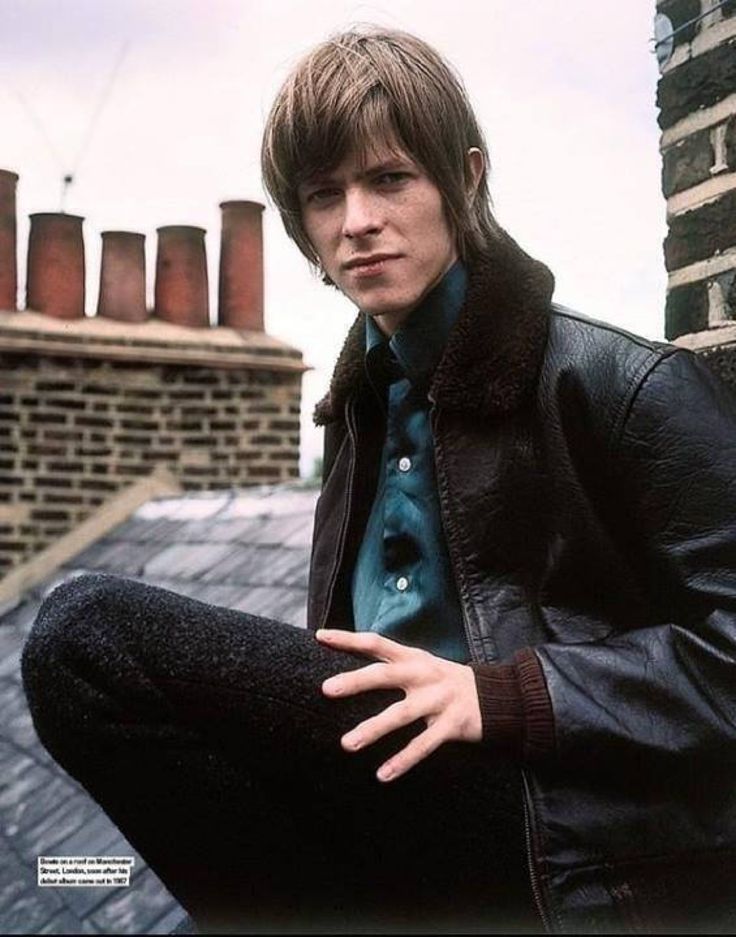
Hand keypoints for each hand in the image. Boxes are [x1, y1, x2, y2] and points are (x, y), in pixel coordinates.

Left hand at [316, 629, 481, 782]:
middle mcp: (423, 675)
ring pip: (400, 715)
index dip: (349, 639)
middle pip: (384, 675)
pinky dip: (403, 760)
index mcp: (413, 657)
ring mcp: (438, 700)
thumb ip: (391, 664)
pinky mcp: (451, 725)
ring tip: (347, 744)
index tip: (321, 636)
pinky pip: (423, 745)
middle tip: (326, 689)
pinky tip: (383, 774)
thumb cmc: (446, 682)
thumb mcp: (421, 664)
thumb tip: (352, 665)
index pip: (376, 643)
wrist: (498, 697)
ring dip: (373, 729)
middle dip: (355, 682)